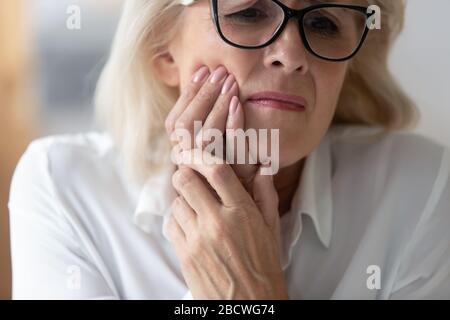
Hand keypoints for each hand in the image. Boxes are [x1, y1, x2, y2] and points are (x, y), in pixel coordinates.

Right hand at [164, 65, 257, 191]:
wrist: (241, 217)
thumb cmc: (229, 179)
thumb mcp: (214, 151)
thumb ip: (205, 126)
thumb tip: (204, 86)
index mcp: (183, 157)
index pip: (176, 123)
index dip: (188, 97)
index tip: (201, 72)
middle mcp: (191, 166)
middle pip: (186, 127)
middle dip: (202, 96)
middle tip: (218, 72)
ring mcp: (211, 174)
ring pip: (205, 137)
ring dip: (216, 106)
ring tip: (229, 83)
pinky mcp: (234, 180)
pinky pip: (231, 150)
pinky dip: (233, 125)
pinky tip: (237, 105)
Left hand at [167, 148, 287, 299]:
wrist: (250, 303)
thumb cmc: (263, 265)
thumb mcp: (272, 228)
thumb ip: (265, 195)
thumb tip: (264, 167)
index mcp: (241, 213)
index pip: (216, 171)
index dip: (200, 155)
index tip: (192, 152)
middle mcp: (216, 223)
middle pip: (185, 180)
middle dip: (185, 172)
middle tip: (190, 174)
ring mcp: (197, 239)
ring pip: (176, 202)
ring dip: (183, 198)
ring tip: (195, 205)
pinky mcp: (184, 254)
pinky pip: (171, 224)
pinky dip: (178, 219)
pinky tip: (191, 224)